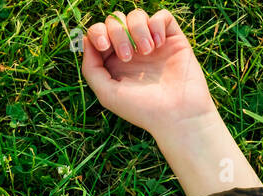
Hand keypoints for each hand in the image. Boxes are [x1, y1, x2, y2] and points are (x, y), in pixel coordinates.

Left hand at [79, 9, 218, 139]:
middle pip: (115, 20)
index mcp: (113, 62)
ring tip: (147, 52)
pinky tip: (159, 45)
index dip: (97, 32)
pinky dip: (157, 25)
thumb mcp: (107, 93)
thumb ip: (91, 68)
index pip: (99, 34)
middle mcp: (131, 50)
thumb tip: (85, 39)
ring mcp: (151, 43)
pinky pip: (161, 16)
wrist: (178, 114)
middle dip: (118, 32)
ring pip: (137, 15)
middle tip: (128, 56)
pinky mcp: (172, 39)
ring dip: (137, 29)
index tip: (104, 46)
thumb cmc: (142, 109)